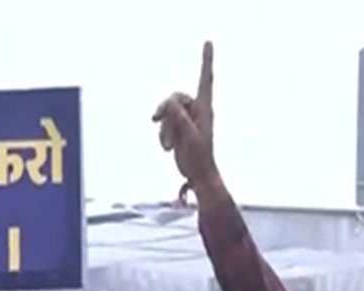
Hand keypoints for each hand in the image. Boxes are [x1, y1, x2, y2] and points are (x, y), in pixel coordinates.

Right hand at [154, 41, 218, 195]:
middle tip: (155, 120)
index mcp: (205, 108)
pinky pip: (165, 124)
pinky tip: (167, 147)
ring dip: (164, 128)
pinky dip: (163, 134)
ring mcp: (187, 119)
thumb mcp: (188, 136)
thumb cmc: (199, 157)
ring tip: (167, 146)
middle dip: (165, 110)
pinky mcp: (179, 129)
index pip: (205, 79)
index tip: (208, 42)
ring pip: (168, 112)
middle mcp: (197, 110)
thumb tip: (169, 102)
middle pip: (176, 97)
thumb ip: (178, 117)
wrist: (198, 175)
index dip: (206, 60)